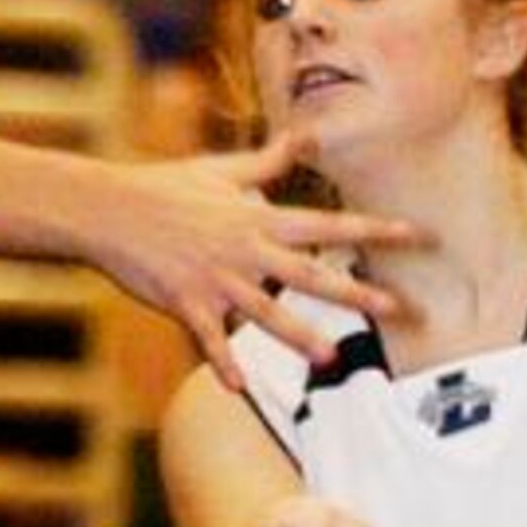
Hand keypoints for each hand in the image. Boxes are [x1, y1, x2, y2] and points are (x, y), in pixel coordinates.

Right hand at [102, 131, 416, 387]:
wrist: (109, 209)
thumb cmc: (164, 187)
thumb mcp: (220, 169)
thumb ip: (267, 162)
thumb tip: (303, 137)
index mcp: (258, 218)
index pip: (330, 224)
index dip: (376, 229)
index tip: (417, 235)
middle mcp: (245, 250)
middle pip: (312, 274)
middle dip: (358, 292)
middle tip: (399, 308)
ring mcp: (216, 280)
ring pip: (266, 312)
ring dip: (299, 336)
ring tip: (329, 358)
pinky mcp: (186, 303)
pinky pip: (209, 340)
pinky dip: (223, 363)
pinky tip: (238, 389)